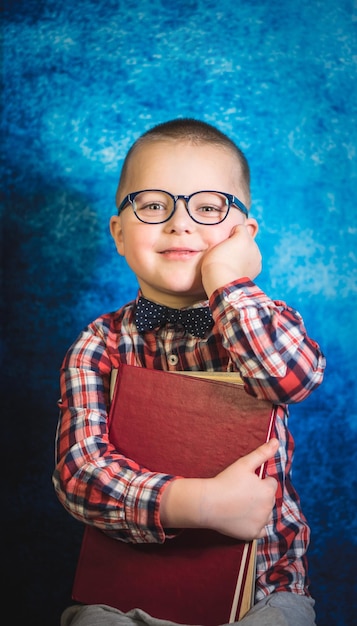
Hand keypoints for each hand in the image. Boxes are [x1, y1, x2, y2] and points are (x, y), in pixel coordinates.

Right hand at [160, 439, 278, 540]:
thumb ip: (262, 453)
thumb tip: (277, 441)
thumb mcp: (244, 464)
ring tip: (240, 505)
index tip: (245, 482)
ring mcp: (261, 522)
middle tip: (240, 493)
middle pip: (269, 499)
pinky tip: (244, 519)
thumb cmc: (226, 481)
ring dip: (259, 510)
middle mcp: (269, 507)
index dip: (258, 481)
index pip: (270, 483)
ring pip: (266, 514)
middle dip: (259, 496)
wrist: (208, 503)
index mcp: (268, 490)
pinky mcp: (253, 534)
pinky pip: (261, 530)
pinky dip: (256, 526)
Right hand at [201, 224, 261, 296]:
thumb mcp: (215, 245)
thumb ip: (226, 239)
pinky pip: (252, 260)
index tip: (224, 242)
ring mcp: (257, 257)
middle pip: (246, 239)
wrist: (222, 282)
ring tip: (232, 263)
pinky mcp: (258, 268)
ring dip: (243, 253)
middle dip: (238, 244)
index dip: (230, 234)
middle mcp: (253, 245)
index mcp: (243, 237)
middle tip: (227, 254)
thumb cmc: (214, 264)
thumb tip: (231, 241)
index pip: (239, 227)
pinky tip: (237, 269)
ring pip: (250, 249)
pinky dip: (246, 263)